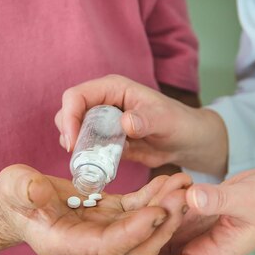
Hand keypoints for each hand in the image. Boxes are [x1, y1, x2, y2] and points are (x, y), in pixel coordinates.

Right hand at [0, 165, 191, 254]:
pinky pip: (138, 209)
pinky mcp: (110, 215)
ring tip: (185, 184)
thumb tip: (38, 190)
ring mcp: (102, 231)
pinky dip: (155, 196)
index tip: (155, 212)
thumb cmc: (12, 194)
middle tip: (182, 198)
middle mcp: (90, 245)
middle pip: (134, 245)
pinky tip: (171, 179)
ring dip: (165, 209)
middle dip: (160, 224)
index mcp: (66, 245)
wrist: (17, 200)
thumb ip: (24, 190)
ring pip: (142, 228)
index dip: (132, 231)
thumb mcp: (13, 187)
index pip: (107, 245)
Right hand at [55, 75, 227, 174]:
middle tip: (75, 154)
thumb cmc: (178, 122)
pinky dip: (85, 155)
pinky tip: (95, 166)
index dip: (69, 117)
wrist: (187, 141)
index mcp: (113, 88)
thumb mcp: (165, 120)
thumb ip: (146, 120)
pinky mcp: (105, 138)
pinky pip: (86, 145)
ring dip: (75, 145)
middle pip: (69, 111)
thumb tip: (125, 122)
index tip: (73, 142)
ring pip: (74, 128)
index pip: (76, 96)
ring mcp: (102, 120)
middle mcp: (103, 101)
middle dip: (68, 132)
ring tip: (85, 161)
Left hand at [74, 168, 254, 254]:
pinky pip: (160, 227)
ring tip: (89, 244)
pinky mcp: (191, 220)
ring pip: (151, 248)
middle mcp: (196, 250)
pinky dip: (139, 226)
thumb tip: (190, 198)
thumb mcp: (248, 199)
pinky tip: (118, 218)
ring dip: (122, 248)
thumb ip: (219, 199)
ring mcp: (192, 236)